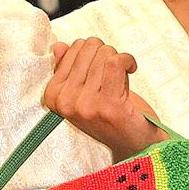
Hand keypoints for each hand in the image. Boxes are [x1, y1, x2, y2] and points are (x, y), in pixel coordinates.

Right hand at [42, 38, 162, 161]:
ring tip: (121, 79)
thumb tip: (59, 47)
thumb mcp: (84, 92)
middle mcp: (65, 102)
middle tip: (113, 75)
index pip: (72, 49)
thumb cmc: (110, 115)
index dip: (92, 53)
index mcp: (53, 96)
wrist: (134, 143)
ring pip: (104, 54)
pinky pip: (115, 63)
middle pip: (89, 48)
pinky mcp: (108, 105)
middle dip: (106, 55)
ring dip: (119, 60)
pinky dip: (128, 60)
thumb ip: (69, 68)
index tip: (101, 69)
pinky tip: (132, 69)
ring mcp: (86, 105)